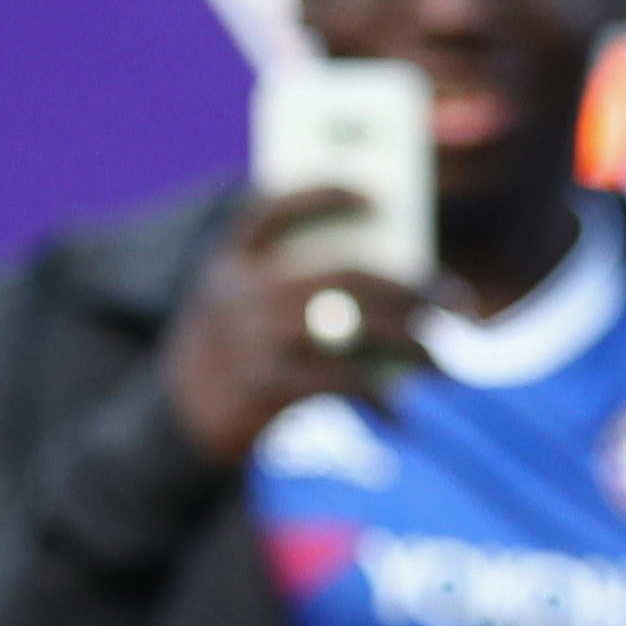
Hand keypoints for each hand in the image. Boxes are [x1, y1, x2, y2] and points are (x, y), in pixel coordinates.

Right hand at [159, 190, 426, 468]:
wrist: (171, 430)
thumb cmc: (230, 359)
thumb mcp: (236, 310)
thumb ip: (290, 287)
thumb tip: (394, 294)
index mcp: (227, 262)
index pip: (270, 208)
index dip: (322, 194)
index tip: (375, 196)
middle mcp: (237, 293)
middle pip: (344, 275)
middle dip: (410, 288)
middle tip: (453, 303)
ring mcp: (249, 339)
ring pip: (353, 326)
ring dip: (411, 341)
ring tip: (444, 358)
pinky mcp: (262, 385)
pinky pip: (340, 381)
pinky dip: (380, 397)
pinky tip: (401, 409)